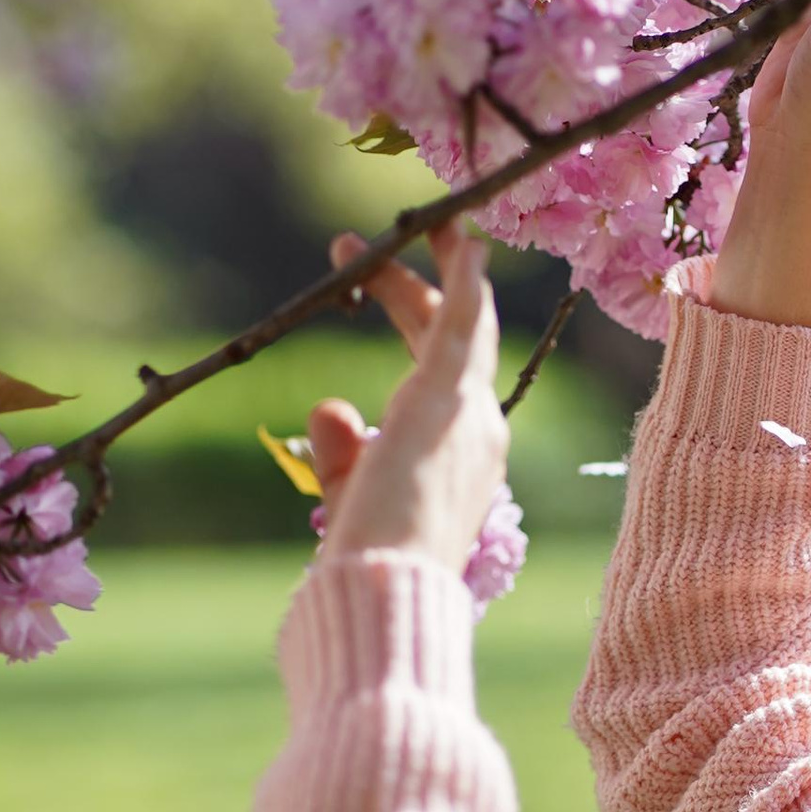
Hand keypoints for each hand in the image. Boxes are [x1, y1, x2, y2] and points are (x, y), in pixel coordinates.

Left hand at [309, 218, 508, 570]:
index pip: (444, 378)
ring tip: (425, 223)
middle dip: (431, 287)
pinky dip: (463, 276)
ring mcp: (469, 411)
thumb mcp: (348, 495)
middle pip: (458, 340)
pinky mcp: (447, 395)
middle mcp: (480, 430)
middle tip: (396, 244)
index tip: (380, 297)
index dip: (419, 332)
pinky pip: (462, 319)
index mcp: (462, 457)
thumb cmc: (369, 561)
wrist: (387, 588)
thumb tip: (330, 405)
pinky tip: (461, 237)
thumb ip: (340, 451)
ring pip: (462, 320)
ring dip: (437, 268)